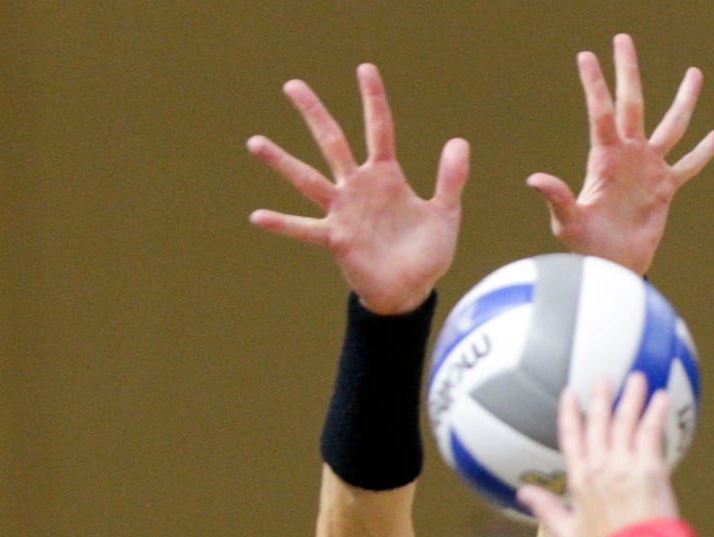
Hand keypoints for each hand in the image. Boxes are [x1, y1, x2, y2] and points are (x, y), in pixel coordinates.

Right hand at [248, 64, 468, 313]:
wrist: (411, 290)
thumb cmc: (426, 252)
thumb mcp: (445, 214)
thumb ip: (451, 179)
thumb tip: (459, 140)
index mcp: (386, 177)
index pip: (379, 129)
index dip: (374, 99)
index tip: (365, 68)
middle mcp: (359, 187)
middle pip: (333, 142)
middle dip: (315, 114)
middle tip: (292, 84)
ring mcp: (344, 211)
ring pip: (308, 179)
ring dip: (283, 162)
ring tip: (255, 141)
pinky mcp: (337, 238)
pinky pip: (305, 228)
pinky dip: (283, 223)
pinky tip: (258, 216)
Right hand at [516, 374, 676, 536]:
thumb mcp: (569, 531)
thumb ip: (546, 508)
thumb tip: (522, 494)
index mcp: (579, 480)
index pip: (571, 438)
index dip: (570, 413)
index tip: (570, 393)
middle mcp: (599, 467)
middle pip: (599, 423)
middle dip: (601, 398)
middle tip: (605, 379)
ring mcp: (624, 465)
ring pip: (625, 421)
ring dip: (631, 397)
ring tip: (637, 378)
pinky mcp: (649, 468)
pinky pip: (651, 432)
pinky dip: (655, 413)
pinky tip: (660, 397)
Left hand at [529, 34, 713, 276]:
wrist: (612, 267)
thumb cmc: (586, 247)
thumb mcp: (569, 223)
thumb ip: (558, 199)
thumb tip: (534, 178)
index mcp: (604, 158)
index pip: (601, 113)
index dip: (595, 85)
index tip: (586, 55)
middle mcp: (628, 155)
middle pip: (633, 104)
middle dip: (628, 72)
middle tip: (622, 38)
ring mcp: (648, 168)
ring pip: (671, 126)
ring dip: (683, 100)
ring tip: (695, 72)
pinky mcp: (665, 188)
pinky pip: (689, 165)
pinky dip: (703, 152)